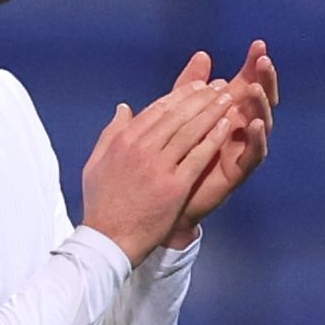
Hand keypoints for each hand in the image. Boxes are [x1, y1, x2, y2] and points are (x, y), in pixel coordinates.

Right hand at [80, 77, 243, 263]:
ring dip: (211, 111)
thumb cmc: (102, 203)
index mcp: (124, 140)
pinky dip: (213, 138)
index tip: (197, 87)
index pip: (157, 110)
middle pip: (177, 115)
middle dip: (201, 97)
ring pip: (190, 131)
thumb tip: (124, 108)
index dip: (180, 96)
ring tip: (227, 98)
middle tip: (218, 86)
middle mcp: (142, 148)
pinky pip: (198, 156)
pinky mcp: (174, 186)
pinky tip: (227, 126)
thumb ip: (111, 132)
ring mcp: (159, 166)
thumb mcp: (96, 162)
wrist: (109, 239)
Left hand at [165, 41, 277, 247]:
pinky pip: (254, 154)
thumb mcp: (180, 113)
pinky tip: (254, 123)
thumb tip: (203, 55)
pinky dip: (256, 138)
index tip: (258, 45)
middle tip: (264, 62)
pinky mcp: (239, 171)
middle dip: (264, 80)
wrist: (165, 195)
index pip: (246, 83)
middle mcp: (240, 129)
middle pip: (260, 100)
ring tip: (254, 89)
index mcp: (228, 112)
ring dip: (260, 105)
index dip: (254, 65)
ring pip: (261, 124)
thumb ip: (190, 86)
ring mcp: (241, 149)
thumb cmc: (174, 153)